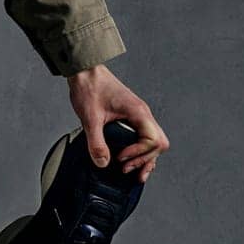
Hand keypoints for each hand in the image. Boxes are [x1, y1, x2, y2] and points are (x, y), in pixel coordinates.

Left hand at [66, 65, 168, 182]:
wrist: (85, 71)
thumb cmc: (89, 87)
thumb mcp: (89, 118)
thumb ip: (96, 142)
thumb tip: (103, 163)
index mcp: (138, 112)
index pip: (153, 140)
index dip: (138, 153)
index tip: (120, 158)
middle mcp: (142, 113)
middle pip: (159, 144)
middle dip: (144, 159)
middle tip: (125, 168)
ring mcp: (139, 115)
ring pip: (154, 142)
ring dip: (145, 158)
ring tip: (133, 172)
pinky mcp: (131, 116)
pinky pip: (144, 137)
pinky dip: (140, 150)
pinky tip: (131, 160)